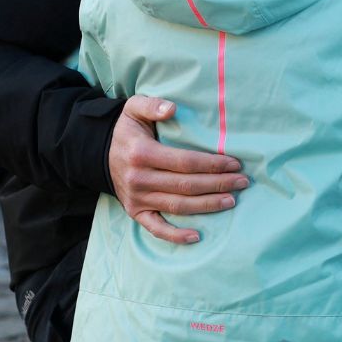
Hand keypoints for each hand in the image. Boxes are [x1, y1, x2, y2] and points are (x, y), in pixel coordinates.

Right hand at [108, 95, 246, 245]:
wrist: (98, 151)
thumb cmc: (127, 129)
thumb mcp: (134, 108)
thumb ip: (152, 105)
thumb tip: (172, 109)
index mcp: (142, 154)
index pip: (185, 162)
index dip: (212, 164)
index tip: (235, 164)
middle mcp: (139, 179)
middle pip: (186, 186)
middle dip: (218, 184)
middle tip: (243, 182)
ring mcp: (137, 199)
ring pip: (178, 206)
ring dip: (208, 206)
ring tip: (232, 200)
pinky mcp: (135, 212)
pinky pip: (156, 228)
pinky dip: (175, 236)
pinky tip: (198, 236)